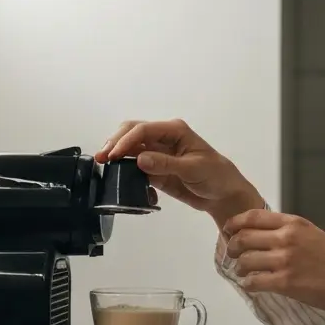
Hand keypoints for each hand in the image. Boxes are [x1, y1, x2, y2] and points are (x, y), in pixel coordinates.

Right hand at [96, 119, 263, 223]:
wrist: (223, 195)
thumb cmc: (215, 175)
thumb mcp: (193, 169)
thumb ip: (166, 164)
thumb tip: (139, 159)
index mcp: (174, 131)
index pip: (144, 130)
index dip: (126, 141)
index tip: (113, 155)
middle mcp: (163, 138)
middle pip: (132, 133)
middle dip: (115, 143)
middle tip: (101, 159)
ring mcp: (158, 153)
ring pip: (130, 149)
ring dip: (117, 156)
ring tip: (105, 168)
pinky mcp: (155, 169)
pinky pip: (135, 167)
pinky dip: (126, 171)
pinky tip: (122, 181)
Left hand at [221, 209, 324, 316]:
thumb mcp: (311, 234)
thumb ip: (287, 231)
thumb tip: (259, 234)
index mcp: (294, 223)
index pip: (253, 216)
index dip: (235, 223)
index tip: (228, 230)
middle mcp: (287, 238)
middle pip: (244, 238)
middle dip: (233, 247)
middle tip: (234, 255)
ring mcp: (285, 260)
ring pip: (245, 261)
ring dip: (240, 268)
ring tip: (244, 272)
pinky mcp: (285, 283)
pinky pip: (254, 282)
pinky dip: (248, 284)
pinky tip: (252, 285)